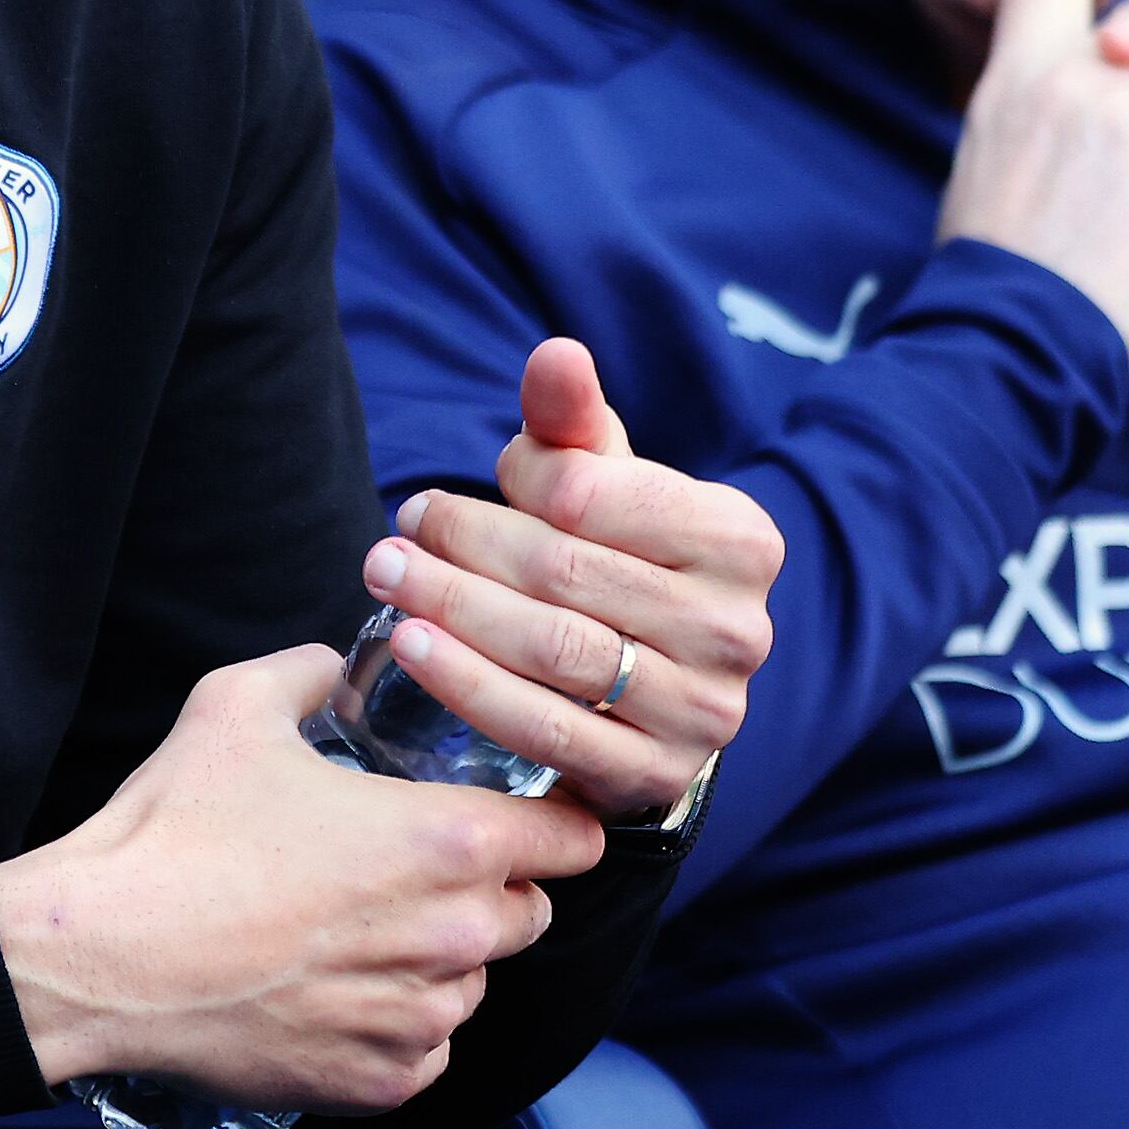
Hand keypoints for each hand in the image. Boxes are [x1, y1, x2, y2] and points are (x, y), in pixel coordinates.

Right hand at [0, 645, 599, 1111]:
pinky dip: (394, 1023)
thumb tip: (331, 666)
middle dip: (488, 889)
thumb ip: (305, 673)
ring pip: (473, 984)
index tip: (530, 816)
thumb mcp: (232, 707)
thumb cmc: (174, 835)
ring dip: (436, 959)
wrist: (103, 955)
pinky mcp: (381, 1082)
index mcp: (445, 841)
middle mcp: (455, 937)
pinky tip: (329, 990)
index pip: (574, 837)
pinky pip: (425, 1048)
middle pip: (530, 913)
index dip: (555, 820)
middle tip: (407, 867)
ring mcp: (421, 1019)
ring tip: (351, 931)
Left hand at [358, 340, 780, 819]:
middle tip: (397, 532)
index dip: (514, 479)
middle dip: (462, 543)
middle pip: (563, 571)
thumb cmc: (615, 561)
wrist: (644, 692)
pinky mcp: (652, 776)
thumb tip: (555, 352)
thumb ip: (571, 421)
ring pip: (552, 649)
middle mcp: (741, 630)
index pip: (592, 491)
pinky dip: (465, 683)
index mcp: (742, 540)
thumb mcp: (602, 484)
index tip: (465, 484)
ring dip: (450, 607)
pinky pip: (544, 729)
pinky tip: (409, 645)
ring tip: (386, 575)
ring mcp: (705, 712)